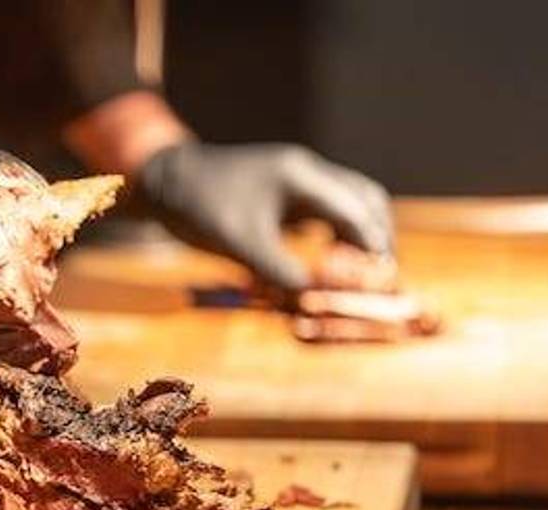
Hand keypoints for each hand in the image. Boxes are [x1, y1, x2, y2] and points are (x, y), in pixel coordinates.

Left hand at [137, 140, 392, 290]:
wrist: (164, 181)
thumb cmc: (199, 207)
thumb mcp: (238, 243)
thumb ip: (277, 269)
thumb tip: (313, 298)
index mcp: (301, 176)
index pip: (356, 210)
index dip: (374, 246)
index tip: (384, 279)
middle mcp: (305, 173)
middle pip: (364, 200)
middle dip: (377, 237)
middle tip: (382, 277)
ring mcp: (294, 181)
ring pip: (346, 203)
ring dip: (359, 235)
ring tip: (361, 273)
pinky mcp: (281, 193)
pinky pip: (323, 211)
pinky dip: (335, 234)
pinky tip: (329, 260)